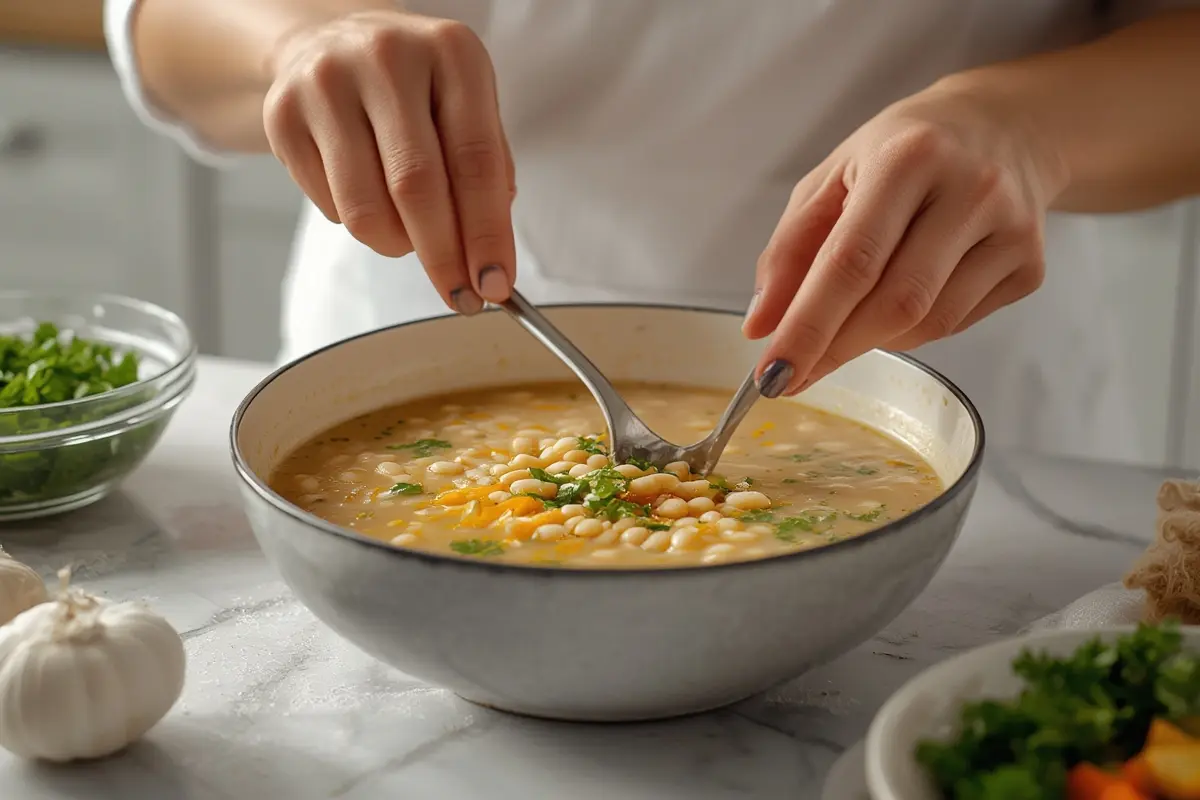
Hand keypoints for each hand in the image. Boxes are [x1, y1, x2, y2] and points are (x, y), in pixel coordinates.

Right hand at [263, 11, 515, 313]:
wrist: (332, 42)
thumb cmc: (415, 87)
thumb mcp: (467, 106)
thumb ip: (488, 174)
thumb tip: (489, 258)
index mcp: (450, 52)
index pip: (475, 161)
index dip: (487, 233)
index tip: (495, 284)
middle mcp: (386, 57)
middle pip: (416, 187)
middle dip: (443, 257)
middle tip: (459, 296)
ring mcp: (326, 83)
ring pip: (366, 210)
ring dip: (398, 246)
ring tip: (409, 235)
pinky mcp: (282, 116)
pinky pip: (331, 209)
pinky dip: (360, 225)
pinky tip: (368, 194)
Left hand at [743, 80, 1066, 396]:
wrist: (1006, 126)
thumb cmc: (904, 151)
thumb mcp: (833, 178)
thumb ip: (790, 249)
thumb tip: (762, 326)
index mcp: (908, 157)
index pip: (851, 261)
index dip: (808, 326)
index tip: (772, 373)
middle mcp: (971, 189)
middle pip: (895, 303)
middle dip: (834, 348)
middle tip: (792, 373)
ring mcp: (1011, 230)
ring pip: (927, 323)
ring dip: (870, 341)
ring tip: (844, 326)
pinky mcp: (1031, 266)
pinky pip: (954, 324)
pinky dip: (910, 331)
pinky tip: (898, 301)